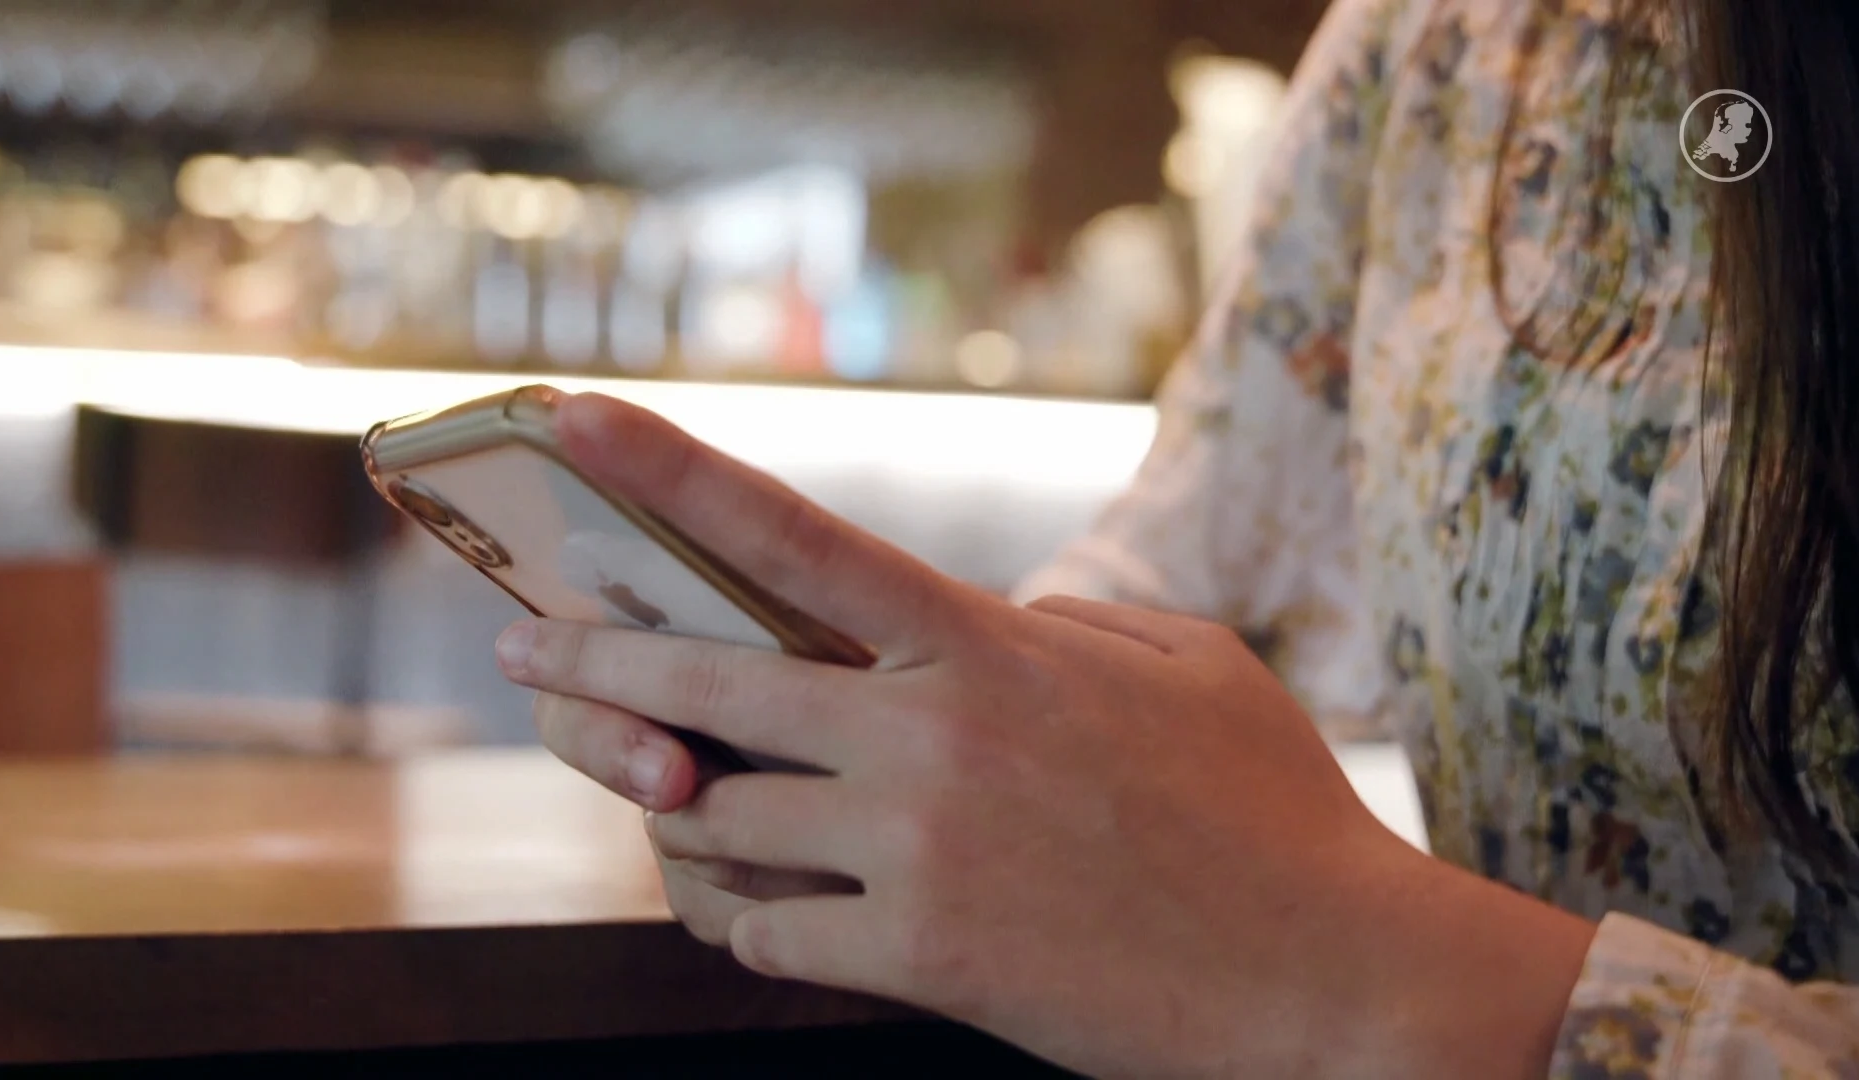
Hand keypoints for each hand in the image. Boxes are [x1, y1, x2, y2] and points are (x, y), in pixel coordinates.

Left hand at [498, 392, 1597, 1078]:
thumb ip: (1066, 623)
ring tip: (650, 787)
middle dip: (593, 658)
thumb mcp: (1184, 664)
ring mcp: (918, 852)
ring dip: (669, 804)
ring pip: (711, 816)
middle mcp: (930, 736)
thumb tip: (992, 617)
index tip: (569, 416)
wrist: (1331, 982)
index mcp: (989, 646)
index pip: (793, 534)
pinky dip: (737, 918)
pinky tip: (741, 908)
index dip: (667, 468)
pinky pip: (763, 935)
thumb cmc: (1271, 812)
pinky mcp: (923, 960)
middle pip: (705, 680)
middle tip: (527, 647)